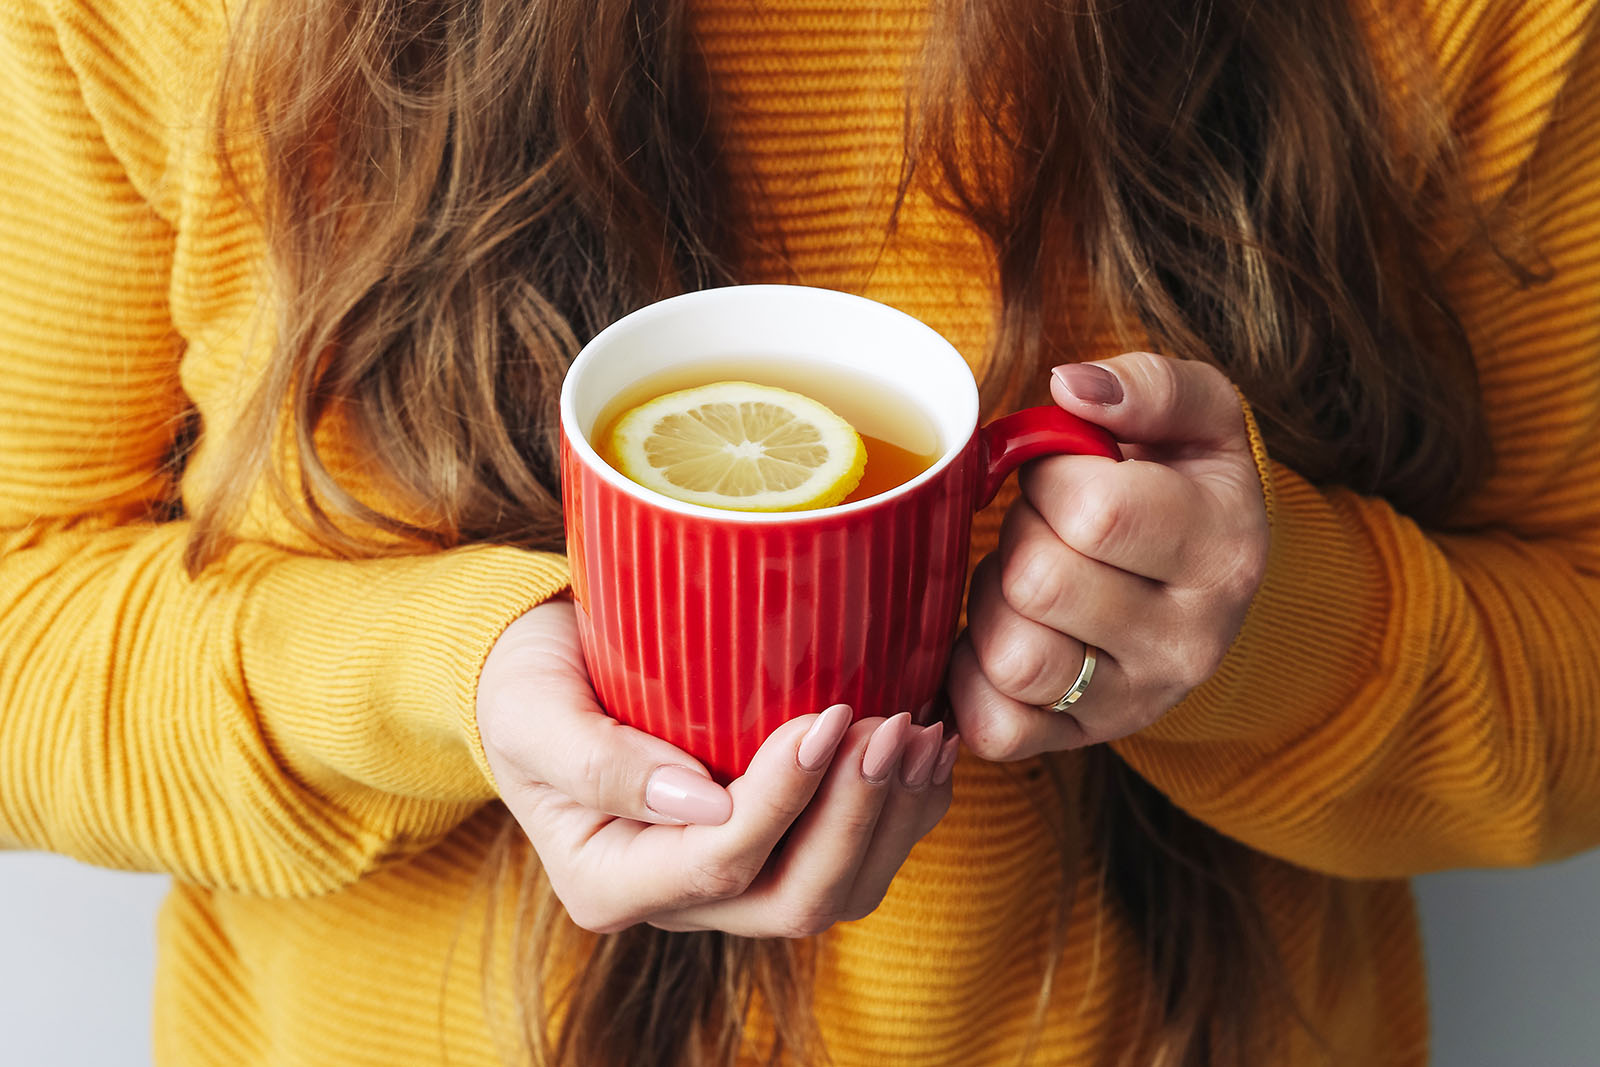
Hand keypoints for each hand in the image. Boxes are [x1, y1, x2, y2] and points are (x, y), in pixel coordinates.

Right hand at [476, 600, 957, 935]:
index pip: (720, 863)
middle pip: (794, 899)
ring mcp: (732, 882)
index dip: (786, 798)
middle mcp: (678, 901)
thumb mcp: (531, 712)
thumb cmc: (528, 684)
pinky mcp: (773, 846)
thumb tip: (699, 800)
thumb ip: (598, 760)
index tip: (826, 716)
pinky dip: (904, 808)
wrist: (541, 672)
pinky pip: (857, 855)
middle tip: (890, 728)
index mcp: (610, 882)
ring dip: (892, 817)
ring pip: (839, 889)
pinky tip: (930, 747)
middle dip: (857, 817)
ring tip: (920, 732)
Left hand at [948, 352, 1268, 758]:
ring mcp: (1134, 704)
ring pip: (1013, 657)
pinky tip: (999, 634)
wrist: (1207, 582)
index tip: (1062, 474)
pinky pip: (993, 726)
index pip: (1096, 512)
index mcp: (1224, 552)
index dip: (1050, 477)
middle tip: (1041, 526)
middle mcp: (1189, 642)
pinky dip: (971, 676)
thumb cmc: (1183, 484)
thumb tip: (1072, 385)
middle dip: (1017, 536)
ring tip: (1025, 581)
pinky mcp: (1079, 743)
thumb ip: (1148, 386)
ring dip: (992, 604)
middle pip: (1040, 583)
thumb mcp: (1197, 417)